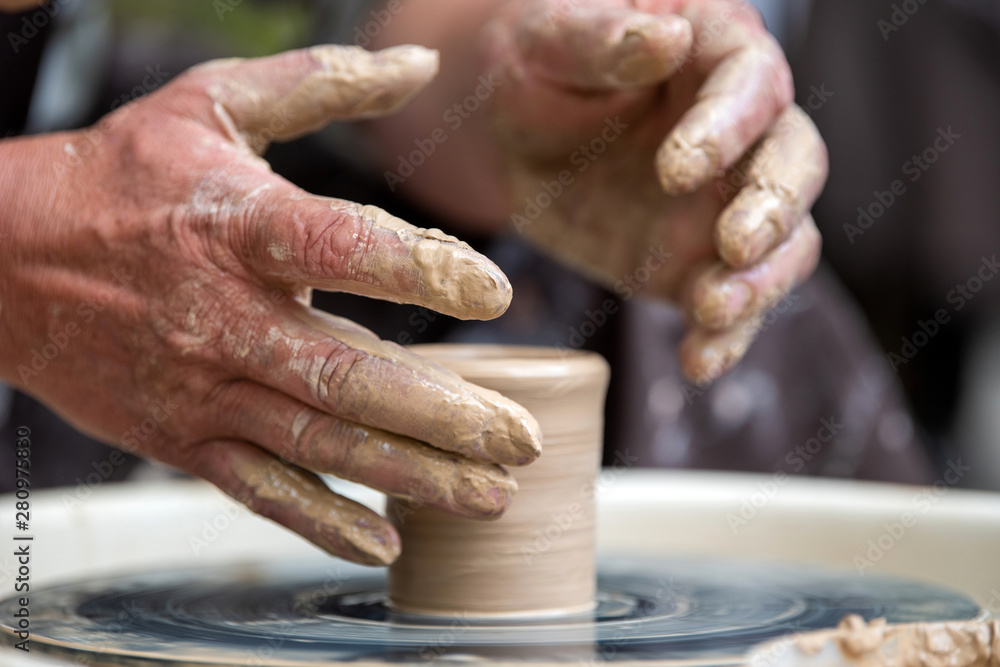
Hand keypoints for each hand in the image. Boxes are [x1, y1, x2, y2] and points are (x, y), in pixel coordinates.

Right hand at [0, 45, 540, 564]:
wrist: (7, 261)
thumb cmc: (122, 176)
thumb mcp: (212, 104)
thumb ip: (322, 80)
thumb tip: (421, 65)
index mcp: (237, 225)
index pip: (340, 247)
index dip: (420, 270)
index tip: (494, 294)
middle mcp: (224, 316)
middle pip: (345, 374)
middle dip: (441, 414)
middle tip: (519, 438)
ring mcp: (204, 388)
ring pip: (318, 442)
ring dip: (410, 474)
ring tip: (490, 493)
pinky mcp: (184, 437)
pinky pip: (261, 489)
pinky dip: (324, 520)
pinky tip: (388, 541)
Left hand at [366, 0, 826, 383]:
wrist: (520, 138)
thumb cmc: (540, 68)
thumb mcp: (549, 41)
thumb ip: (600, 38)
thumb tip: (664, 38)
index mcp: (718, 53)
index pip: (752, 84)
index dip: (726, 128)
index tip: (674, 170)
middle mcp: (745, 131)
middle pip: (796, 165)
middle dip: (772, 209)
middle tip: (732, 244)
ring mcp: (728, 203)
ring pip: (783, 245)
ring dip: (759, 283)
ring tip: (711, 311)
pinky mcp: (699, 263)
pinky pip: (732, 304)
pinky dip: (724, 337)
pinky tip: (698, 362)